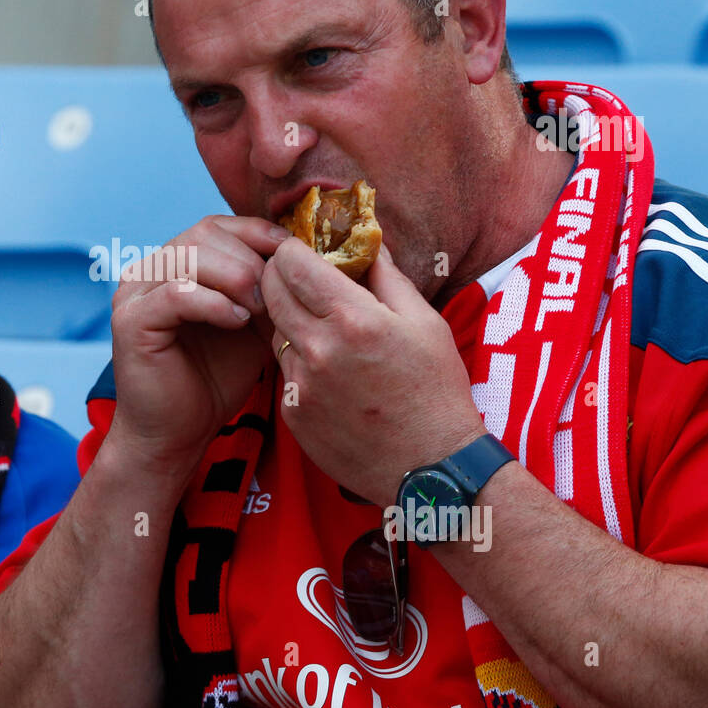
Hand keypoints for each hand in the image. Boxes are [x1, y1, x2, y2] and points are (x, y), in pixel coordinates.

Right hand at [108, 216, 284, 474]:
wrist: (178, 434)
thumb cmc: (214, 379)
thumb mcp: (250, 323)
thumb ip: (265, 288)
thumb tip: (304, 258)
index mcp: (173, 264)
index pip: (215, 225)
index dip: (256, 234)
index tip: (292, 258)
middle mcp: (148, 270)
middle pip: (203, 234)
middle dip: (248, 259)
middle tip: (274, 294)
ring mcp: (133, 293)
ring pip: (188, 256)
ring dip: (234, 277)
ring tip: (257, 310)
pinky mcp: (129, 321)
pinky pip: (176, 294)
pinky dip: (213, 303)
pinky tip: (236, 322)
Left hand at [263, 239, 485, 507]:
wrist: (431, 468)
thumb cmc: (436, 392)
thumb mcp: (426, 323)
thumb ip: (387, 276)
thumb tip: (366, 240)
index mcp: (354, 320)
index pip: (292, 263)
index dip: (293, 250)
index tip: (304, 250)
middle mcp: (318, 350)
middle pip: (270, 291)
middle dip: (280, 276)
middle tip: (300, 277)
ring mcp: (300, 384)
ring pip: (274, 331)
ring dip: (289, 320)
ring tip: (322, 326)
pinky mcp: (292, 413)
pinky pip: (284, 371)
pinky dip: (299, 362)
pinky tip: (330, 371)